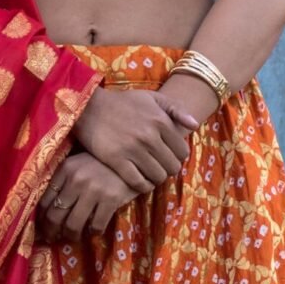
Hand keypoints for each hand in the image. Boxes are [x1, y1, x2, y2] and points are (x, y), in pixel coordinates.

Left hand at [36, 148, 141, 243]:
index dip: (41, 219)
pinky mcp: (111, 199)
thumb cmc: (103, 163)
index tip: (41, 228)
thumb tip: (49, 209)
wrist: (135, 157)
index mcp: (65, 169)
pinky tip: (93, 231)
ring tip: (72, 237)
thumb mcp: (79, 165)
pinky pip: (96, 225)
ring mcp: (94, 190)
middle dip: (51, 232)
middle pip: (55, 215)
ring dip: (71, 236)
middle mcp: (76, 179)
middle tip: (52, 239)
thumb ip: (64, 181)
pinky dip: (93, 232)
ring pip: (73, 224)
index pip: (45, 201)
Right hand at [73, 87, 199, 193]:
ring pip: (157, 176)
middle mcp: (149, 136)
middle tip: (160, 167)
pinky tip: (140, 182)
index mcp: (160, 121)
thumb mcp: (151, 97)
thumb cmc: (122, 102)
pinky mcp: (117, 161)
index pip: (182, 151)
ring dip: (156, 178)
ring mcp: (133, 150)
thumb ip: (176, 109)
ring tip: (150, 174)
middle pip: (172, 166)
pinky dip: (143, 186)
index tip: (169, 157)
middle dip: (168, 169)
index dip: (178, 157)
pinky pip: (138, 182)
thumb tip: (194, 125)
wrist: (89, 107)